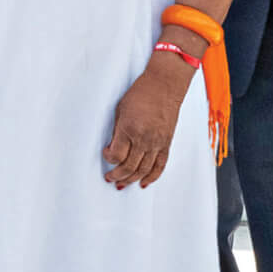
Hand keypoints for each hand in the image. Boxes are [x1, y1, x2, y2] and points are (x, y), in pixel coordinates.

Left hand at [103, 62, 183, 188]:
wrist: (164, 87)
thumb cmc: (140, 94)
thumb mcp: (120, 110)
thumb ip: (117, 131)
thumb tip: (113, 148)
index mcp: (129, 129)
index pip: (116, 155)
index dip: (109, 158)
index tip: (106, 154)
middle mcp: (144, 139)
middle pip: (129, 166)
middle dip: (117, 175)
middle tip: (109, 178)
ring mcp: (157, 143)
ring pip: (144, 170)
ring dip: (132, 179)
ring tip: (122, 184)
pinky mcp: (166, 143)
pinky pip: (160, 165)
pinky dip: (152, 176)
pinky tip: (144, 183)